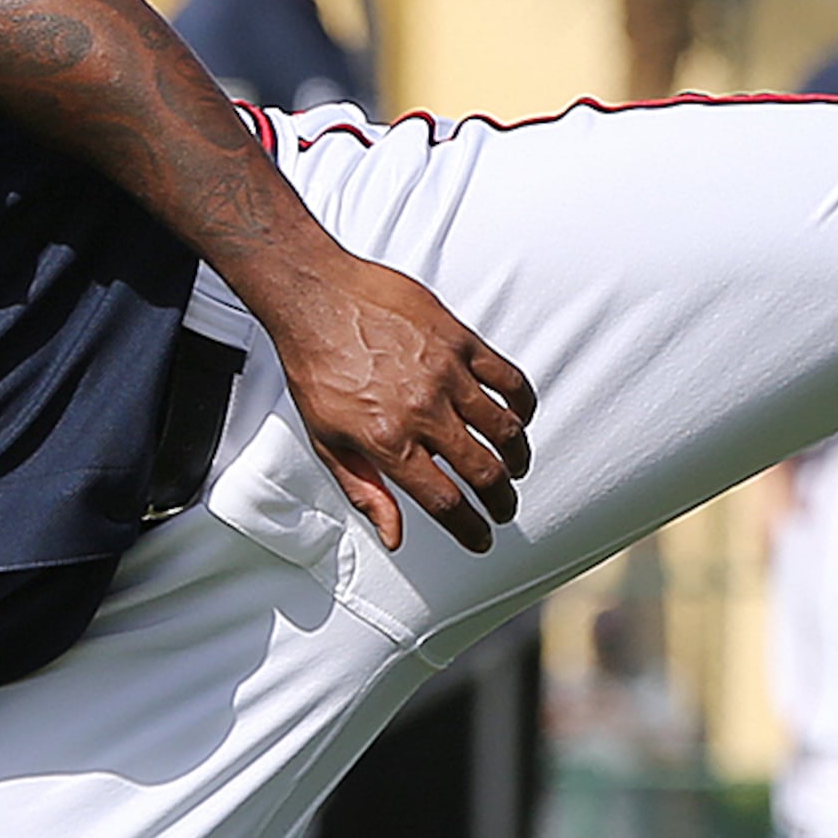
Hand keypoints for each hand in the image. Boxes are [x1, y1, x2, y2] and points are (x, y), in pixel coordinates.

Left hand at [250, 254, 536, 553]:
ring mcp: (446, 373)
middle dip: (501, 502)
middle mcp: (422, 411)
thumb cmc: (315, 367)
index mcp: (388, 442)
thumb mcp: (326, 440)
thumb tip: (393, 536)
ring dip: (516, 458)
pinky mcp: (459, 340)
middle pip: (483, 472)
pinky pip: (509, 379)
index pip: (445, 502)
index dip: (470, 530)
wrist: (316, 298)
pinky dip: (522, 405)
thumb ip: (364, 490)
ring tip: (512, 468)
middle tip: (503, 508)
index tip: (481, 539)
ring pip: (505, 430)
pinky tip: (518, 418)